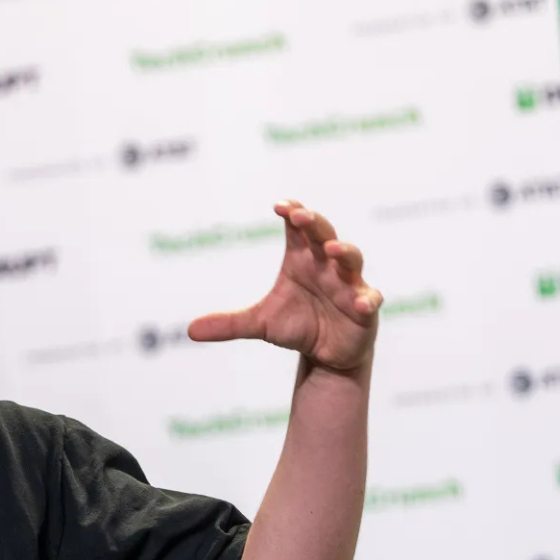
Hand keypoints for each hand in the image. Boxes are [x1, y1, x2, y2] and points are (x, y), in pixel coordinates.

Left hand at [188, 200, 381, 372]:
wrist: (326, 354)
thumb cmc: (297, 326)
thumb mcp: (260, 324)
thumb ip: (229, 324)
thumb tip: (189, 331)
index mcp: (302, 259)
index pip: (298, 228)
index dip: (293, 212)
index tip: (279, 206)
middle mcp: (327, 265)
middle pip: (325, 234)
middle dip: (314, 223)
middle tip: (300, 216)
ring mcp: (349, 285)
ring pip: (351, 259)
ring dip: (344, 251)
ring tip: (332, 249)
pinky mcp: (364, 308)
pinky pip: (369, 299)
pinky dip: (366, 299)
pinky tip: (360, 303)